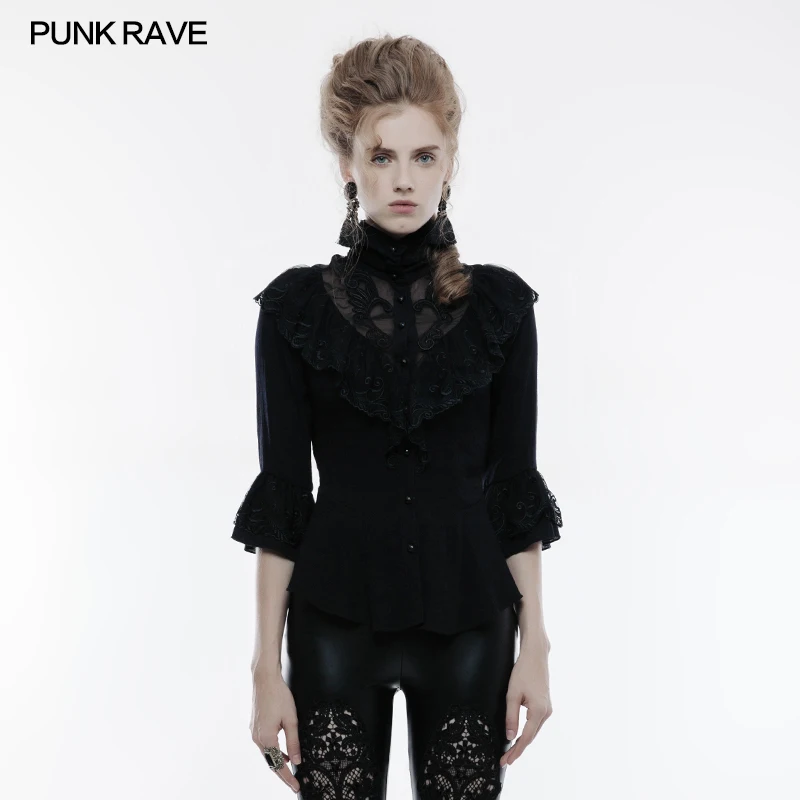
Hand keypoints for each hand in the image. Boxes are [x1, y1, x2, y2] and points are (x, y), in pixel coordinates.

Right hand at [250, 670, 302, 792]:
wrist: (265, 679)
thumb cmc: (279, 696)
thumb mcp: (291, 719)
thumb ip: (294, 742)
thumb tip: (296, 761)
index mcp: (266, 738)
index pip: (277, 765)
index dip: (287, 778)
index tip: (296, 787)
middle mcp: (257, 738)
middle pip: (270, 762)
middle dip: (282, 774)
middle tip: (294, 783)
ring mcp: (254, 732)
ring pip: (267, 754)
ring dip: (277, 762)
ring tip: (290, 770)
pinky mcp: (255, 727)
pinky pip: (264, 745)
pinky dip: (273, 751)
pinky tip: (282, 752)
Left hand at [501, 643, 552, 766]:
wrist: (535, 656)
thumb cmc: (523, 672)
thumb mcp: (512, 694)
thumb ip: (511, 716)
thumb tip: (510, 736)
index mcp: (539, 711)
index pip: (526, 737)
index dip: (516, 751)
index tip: (506, 761)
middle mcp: (546, 712)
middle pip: (531, 736)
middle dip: (518, 749)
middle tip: (505, 760)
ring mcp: (547, 709)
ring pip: (534, 730)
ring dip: (523, 741)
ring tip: (510, 751)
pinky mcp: (545, 705)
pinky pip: (535, 723)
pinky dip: (527, 731)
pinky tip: (519, 736)